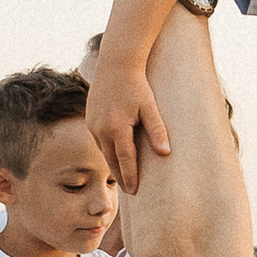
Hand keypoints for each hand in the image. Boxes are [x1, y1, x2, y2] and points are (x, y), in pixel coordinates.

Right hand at [84, 51, 167, 195]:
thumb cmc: (137, 85)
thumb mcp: (150, 107)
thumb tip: (165, 153)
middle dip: (120, 176)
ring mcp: (93, 124)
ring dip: (113, 164)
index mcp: (117, 127)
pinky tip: (115, 155)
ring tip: (123, 176)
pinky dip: (107, 150)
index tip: (135, 191)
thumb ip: (157, 130)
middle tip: (129, 191)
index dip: (130, 176)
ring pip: (104, 151)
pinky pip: (99, 141)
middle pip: (111, 160)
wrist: (116, 65)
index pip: (125, 159)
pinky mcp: (90, 119)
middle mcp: (101, 129)